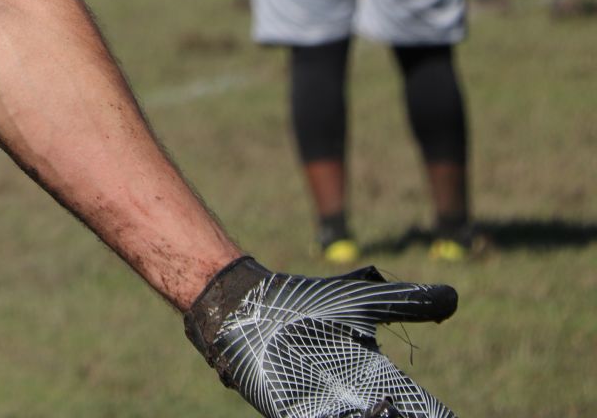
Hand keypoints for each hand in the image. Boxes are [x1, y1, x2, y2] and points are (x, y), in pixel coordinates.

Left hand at [185, 258, 456, 417]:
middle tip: (406, 416)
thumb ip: (406, 301)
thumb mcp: (362, 300)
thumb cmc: (305, 301)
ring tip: (380, 413)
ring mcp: (323, 406)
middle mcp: (353, 397)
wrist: (248, 305)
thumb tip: (455, 297)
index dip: (436, 415)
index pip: (419, 407)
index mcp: (375, 375)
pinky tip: (344, 417)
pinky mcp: (291, 411)